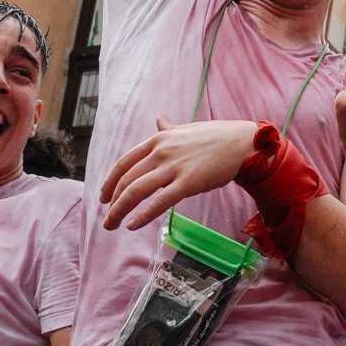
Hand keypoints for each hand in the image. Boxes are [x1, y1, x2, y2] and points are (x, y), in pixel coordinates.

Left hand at [98, 116, 258, 231]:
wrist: (241, 144)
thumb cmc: (216, 137)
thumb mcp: (185, 130)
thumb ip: (168, 128)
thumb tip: (159, 120)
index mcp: (157, 141)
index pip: (124, 162)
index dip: (110, 181)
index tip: (104, 196)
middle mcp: (160, 153)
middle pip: (126, 180)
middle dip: (112, 202)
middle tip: (107, 219)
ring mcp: (173, 168)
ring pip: (136, 191)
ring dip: (119, 211)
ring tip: (112, 225)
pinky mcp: (187, 183)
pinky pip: (159, 202)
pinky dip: (142, 215)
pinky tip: (132, 225)